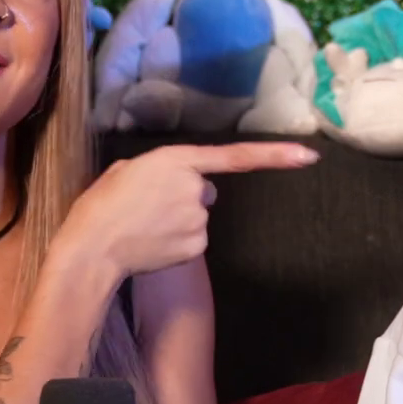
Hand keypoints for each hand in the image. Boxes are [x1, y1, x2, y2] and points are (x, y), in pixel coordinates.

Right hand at [61, 143, 317, 277]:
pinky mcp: (197, 247)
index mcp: (176, 160)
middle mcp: (195, 188)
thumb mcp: (126, 171)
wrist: (93, 247)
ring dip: (177, 221)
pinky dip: (176, 242)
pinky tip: (151, 243)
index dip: (275, 156)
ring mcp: (199, 220)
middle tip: (148, 206)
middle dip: (184, 197)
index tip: (309, 156)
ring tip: (144, 226)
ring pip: (196, 218)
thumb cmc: (102, 205)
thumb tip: (174, 182)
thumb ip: (161, 170)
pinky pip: (193, 241)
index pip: (236, 157)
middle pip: (203, 192)